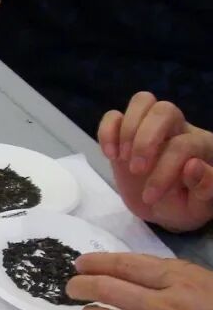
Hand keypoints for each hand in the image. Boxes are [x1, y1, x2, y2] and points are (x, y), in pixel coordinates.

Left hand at [67, 252, 212, 309]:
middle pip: (105, 289)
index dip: (96, 262)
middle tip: (72, 287)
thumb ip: (171, 276)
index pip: (125, 264)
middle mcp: (163, 305)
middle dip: (80, 286)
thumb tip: (131, 272)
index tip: (80, 263)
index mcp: (180, 280)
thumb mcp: (206, 284)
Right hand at [97, 92, 212, 231]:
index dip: (165, 169)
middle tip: (136, 170)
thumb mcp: (201, 207)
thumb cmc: (185, 206)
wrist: (165, 208)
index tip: (151, 196)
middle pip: (164, 110)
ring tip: (121, 158)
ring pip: (142, 101)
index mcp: (202, 145)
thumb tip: (192, 166)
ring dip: (127, 130)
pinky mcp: (124, 134)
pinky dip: (107, 131)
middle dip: (145, 140)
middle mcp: (178, 129)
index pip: (182, 145)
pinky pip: (114, 115)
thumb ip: (205, 188)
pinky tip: (110, 155)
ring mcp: (150, 128)